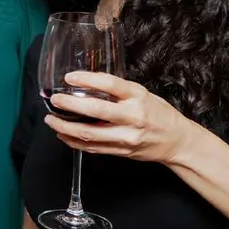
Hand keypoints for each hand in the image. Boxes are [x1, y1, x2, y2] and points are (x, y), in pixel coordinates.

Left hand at [44, 71, 198, 164]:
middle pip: (95, 111)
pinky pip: (92, 148)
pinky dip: (74, 141)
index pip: (110, 84)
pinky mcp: (121, 151)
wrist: (177, 141)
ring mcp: (126, 136)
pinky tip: (63, 134)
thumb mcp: (143, 94)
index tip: (69, 77)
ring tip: (51, 120)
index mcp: (138, 97)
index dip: (87, 79)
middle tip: (55, 100)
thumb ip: (118, 91)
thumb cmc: (159, 113)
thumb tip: (87, 83)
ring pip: (89, 134)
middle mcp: (133, 117)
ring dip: (65, 127)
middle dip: (69, 105)